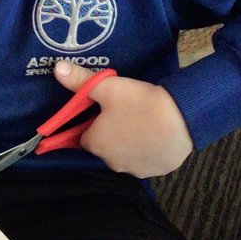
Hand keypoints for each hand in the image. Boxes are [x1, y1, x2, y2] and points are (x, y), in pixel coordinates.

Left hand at [53, 61, 193, 177]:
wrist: (183, 118)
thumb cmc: (140, 102)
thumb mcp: (108, 87)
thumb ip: (80, 80)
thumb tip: (57, 69)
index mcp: (95, 144)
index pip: (84, 135)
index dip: (93, 122)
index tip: (105, 109)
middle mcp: (111, 163)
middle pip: (105, 146)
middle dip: (111, 132)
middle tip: (126, 112)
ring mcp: (135, 170)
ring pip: (125, 154)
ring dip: (129, 142)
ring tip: (143, 121)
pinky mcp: (156, 171)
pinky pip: (145, 160)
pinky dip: (147, 150)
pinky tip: (157, 134)